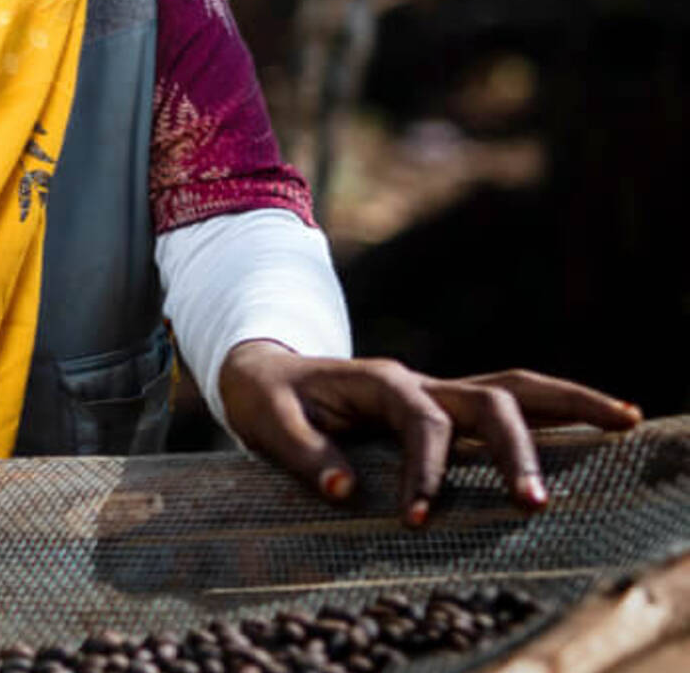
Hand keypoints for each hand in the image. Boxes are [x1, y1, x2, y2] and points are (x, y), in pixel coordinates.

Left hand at [218, 342, 643, 527]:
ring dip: (571, 405)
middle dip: (518, 448)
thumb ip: (303, 456)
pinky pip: (511, 403)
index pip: (420, 423)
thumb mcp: (267, 422)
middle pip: (490, 398)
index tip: (418, 519)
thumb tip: (342, 492)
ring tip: (626, 422)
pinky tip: (604, 422)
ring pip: (516, 388)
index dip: (426, 471)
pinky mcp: (449, 409)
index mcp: (380, 383)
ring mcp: (441, 393)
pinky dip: (558, 410)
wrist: (267, 374)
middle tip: (532, 501)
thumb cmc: (269, 401)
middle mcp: (421, 382)